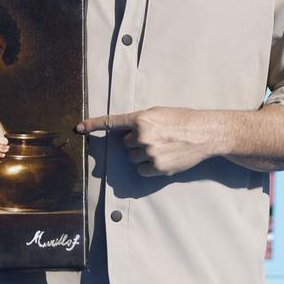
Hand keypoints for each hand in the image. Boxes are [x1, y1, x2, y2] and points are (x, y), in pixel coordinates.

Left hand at [77, 106, 213, 176]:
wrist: (204, 133)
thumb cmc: (182, 120)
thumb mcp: (158, 113)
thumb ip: (139, 121)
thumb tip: (125, 132)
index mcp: (141, 118)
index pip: (111, 122)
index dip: (93, 125)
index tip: (79, 128)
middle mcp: (142, 135)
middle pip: (125, 145)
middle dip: (136, 143)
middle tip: (155, 138)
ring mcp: (149, 152)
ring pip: (132, 158)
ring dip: (142, 155)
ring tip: (161, 148)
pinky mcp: (157, 167)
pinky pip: (141, 170)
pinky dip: (148, 167)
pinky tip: (162, 159)